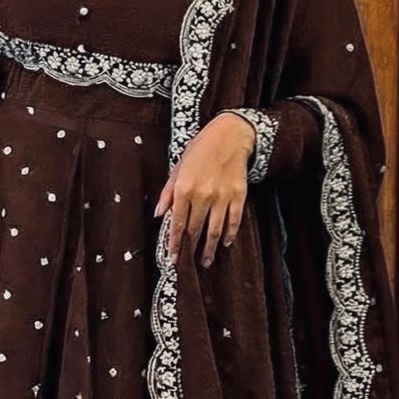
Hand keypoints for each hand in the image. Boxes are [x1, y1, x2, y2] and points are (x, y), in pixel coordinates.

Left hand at [153, 112, 255, 266]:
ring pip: (215, 230)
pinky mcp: (238, 195)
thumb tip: (159, 215)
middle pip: (195, 230)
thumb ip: (167, 193)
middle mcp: (203, 195)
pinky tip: (225, 243)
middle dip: (190, 249)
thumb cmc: (200, 150)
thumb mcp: (177, 167)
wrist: (229, 135)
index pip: (178, 223)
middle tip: (188, 263)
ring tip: (206, 261)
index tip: (173, 258)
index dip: (175, 243)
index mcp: (184, 188)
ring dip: (210, 248)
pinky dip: (229, 234)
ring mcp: (222, 196)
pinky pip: (234, 221)